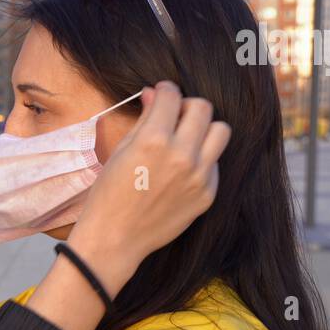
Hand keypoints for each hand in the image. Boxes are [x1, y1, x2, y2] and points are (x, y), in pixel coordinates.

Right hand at [68, 81, 231, 295]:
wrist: (114, 238)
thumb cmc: (108, 194)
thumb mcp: (120, 151)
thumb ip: (143, 120)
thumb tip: (154, 94)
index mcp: (153, 140)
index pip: (172, 97)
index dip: (165, 91)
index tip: (162, 94)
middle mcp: (182, 155)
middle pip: (202, 108)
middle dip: (186, 106)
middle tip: (174, 116)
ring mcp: (199, 176)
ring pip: (221, 132)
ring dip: (203, 129)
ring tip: (186, 139)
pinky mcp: (207, 194)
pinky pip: (214, 163)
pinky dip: (202, 159)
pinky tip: (181, 170)